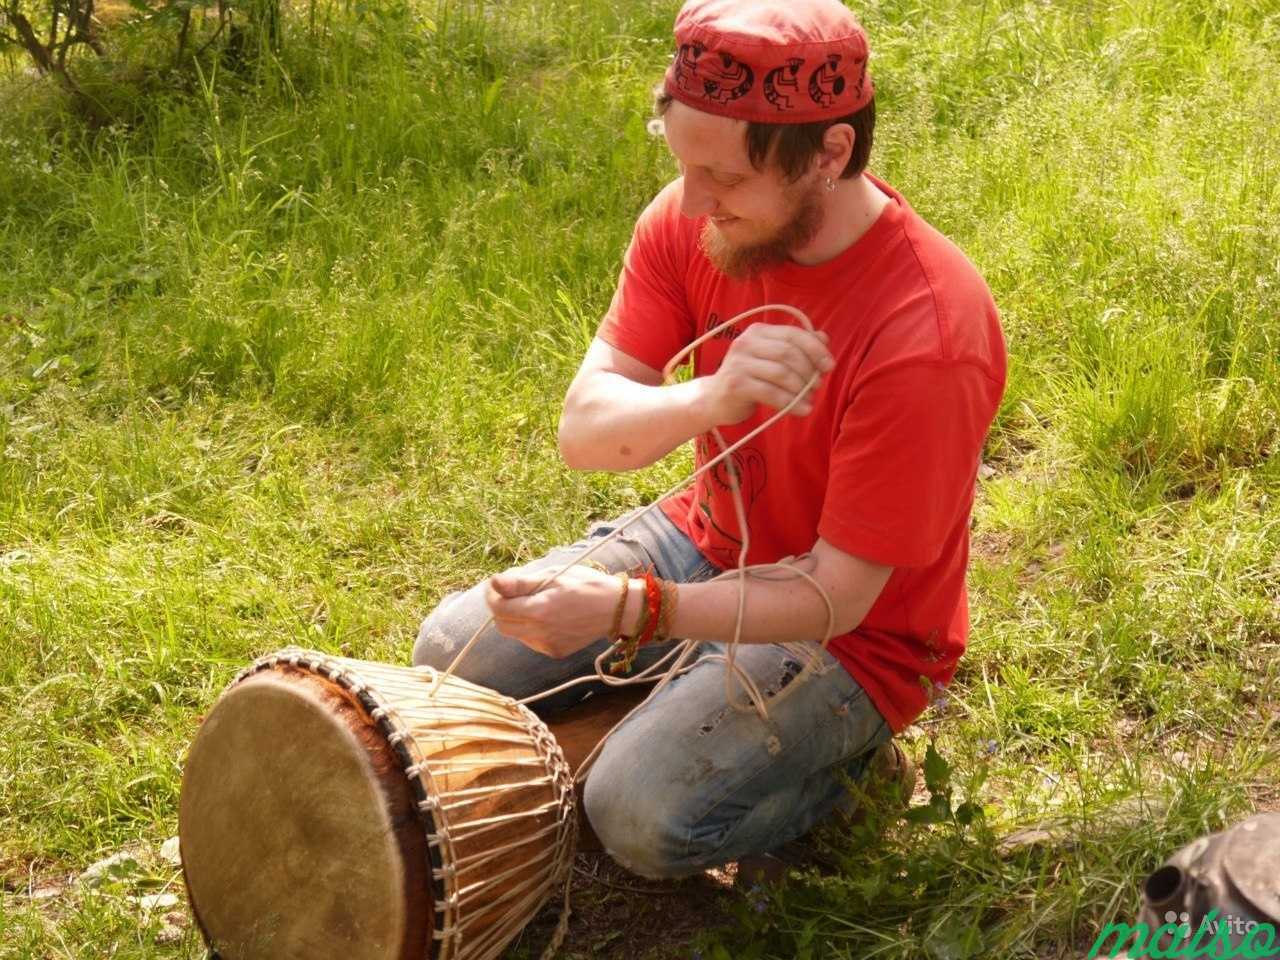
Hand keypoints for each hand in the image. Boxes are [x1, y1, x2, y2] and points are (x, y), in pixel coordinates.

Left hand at [485, 563, 626, 658]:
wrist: (615, 608)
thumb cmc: (586, 585)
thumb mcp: (553, 576)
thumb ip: (520, 583)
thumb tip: (493, 583)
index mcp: (538, 610)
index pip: (499, 608)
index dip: (492, 596)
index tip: (495, 585)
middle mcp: (540, 632)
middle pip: (502, 625)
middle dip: (500, 608)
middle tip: (508, 592)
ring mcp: (547, 645)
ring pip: (516, 634)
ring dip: (515, 618)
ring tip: (532, 601)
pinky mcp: (554, 651)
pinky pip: (531, 640)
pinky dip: (530, 628)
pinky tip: (546, 615)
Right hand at [700, 323, 834, 426]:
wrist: (714, 399)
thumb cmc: (749, 378)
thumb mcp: (772, 358)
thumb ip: (796, 346)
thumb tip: (824, 338)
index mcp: (758, 331)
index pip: (793, 334)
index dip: (815, 349)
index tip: (829, 365)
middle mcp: (746, 343)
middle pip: (788, 353)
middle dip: (809, 371)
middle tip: (817, 386)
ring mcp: (739, 363)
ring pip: (782, 373)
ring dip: (801, 389)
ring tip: (809, 400)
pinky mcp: (736, 385)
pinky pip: (771, 393)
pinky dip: (791, 403)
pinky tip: (802, 410)